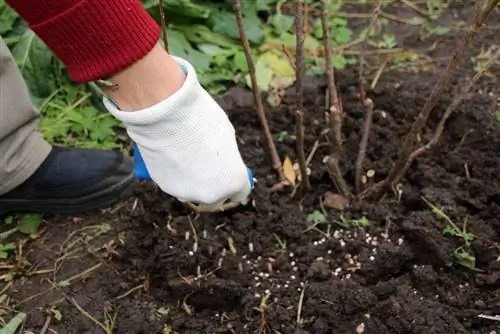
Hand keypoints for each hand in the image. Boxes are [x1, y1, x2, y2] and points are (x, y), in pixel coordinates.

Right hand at [104, 56, 251, 208]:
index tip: (229, 173)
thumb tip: (223, 163)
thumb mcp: (226, 135)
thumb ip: (227, 157)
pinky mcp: (166, 188)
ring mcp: (188, 194)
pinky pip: (175, 185)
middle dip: (213, 186)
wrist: (165, 112)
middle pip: (216, 199)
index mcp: (234, 181)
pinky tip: (171, 156)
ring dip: (192, 182)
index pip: (240, 193)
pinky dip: (175, 175)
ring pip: (193, 192)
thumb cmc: (201, 118)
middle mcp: (213, 194)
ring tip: (186, 156)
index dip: (234, 181)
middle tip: (207, 168)